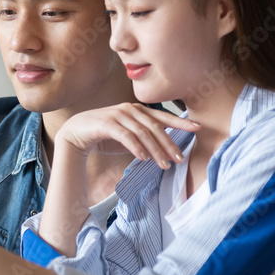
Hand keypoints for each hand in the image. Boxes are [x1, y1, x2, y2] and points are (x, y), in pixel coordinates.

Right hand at [56, 103, 199, 168]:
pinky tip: (144, 158)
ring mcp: (118, 115)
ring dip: (155, 150)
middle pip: (155, 127)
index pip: (163, 117)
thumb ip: (144, 137)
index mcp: (137, 110)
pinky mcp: (107, 124)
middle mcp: (130, 110)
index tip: (198, 128)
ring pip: (143, 133)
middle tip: (180, 158)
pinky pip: (126, 136)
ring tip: (164, 165)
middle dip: (169, 143)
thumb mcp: (128, 135)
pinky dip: (136, 147)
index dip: (180, 122)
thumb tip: (164, 148)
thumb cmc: (104, 134)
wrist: (76, 133)